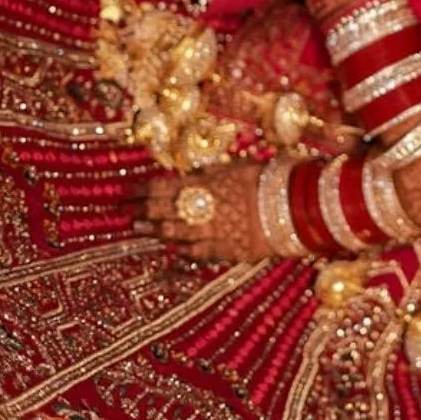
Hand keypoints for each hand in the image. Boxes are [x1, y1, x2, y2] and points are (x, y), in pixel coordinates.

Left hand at [133, 163, 275, 261]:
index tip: (125, 193)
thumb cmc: (268, 179)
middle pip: (161, 212)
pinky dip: (185, 250)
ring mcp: (212, 234)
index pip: (160, 189)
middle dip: (140, 211)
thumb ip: (211, 174)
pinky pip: (199, 252)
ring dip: (157, 231)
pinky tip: (177, 249)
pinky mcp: (227, 251)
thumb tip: (192, 177)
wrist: (295, 205)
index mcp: (201, 187)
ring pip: (175, 234)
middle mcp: (200, 212)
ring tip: (143, 230)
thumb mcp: (236, 167)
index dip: (140, 191)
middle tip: (125, 213)